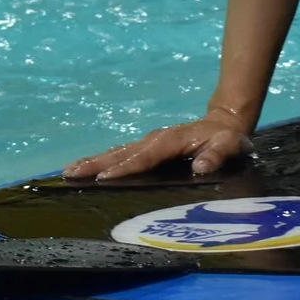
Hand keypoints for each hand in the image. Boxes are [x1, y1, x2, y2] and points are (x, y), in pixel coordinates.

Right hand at [62, 109, 251, 182]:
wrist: (223, 121)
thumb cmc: (226, 138)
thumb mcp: (229, 146)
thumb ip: (216, 156)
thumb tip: (201, 167)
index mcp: (171, 141)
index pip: (145, 157)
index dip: (125, 167)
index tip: (104, 178)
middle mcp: (154, 140)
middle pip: (121, 153)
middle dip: (95, 163)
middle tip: (70, 173)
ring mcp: (149, 142)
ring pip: (117, 152)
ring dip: (93, 161)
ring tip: (69, 170)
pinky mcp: (146, 146)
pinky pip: (121, 153)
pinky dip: (102, 160)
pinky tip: (88, 168)